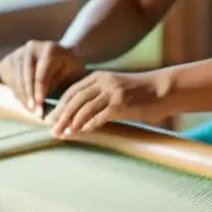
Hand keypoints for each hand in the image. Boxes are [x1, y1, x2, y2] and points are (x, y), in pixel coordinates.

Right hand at [0, 40, 85, 117]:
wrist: (59, 54)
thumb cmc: (70, 66)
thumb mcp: (74, 73)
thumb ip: (65, 85)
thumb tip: (56, 105)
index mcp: (49, 48)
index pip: (41, 73)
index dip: (39, 91)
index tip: (40, 105)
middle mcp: (31, 47)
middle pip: (26, 76)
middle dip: (29, 96)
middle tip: (34, 112)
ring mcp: (19, 52)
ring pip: (17, 79)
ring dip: (22, 97)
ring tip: (31, 110)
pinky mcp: (10, 59)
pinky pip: (10, 80)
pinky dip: (17, 93)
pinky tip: (26, 103)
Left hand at [44, 70, 164, 137]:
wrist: (161, 90)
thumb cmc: (138, 93)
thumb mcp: (115, 90)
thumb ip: (99, 97)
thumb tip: (79, 116)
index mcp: (99, 77)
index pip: (72, 91)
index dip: (59, 105)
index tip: (50, 118)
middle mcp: (103, 81)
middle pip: (74, 100)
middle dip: (61, 116)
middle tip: (51, 129)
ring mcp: (112, 91)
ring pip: (84, 108)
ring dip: (72, 123)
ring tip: (64, 134)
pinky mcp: (121, 102)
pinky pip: (100, 115)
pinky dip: (89, 125)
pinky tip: (82, 132)